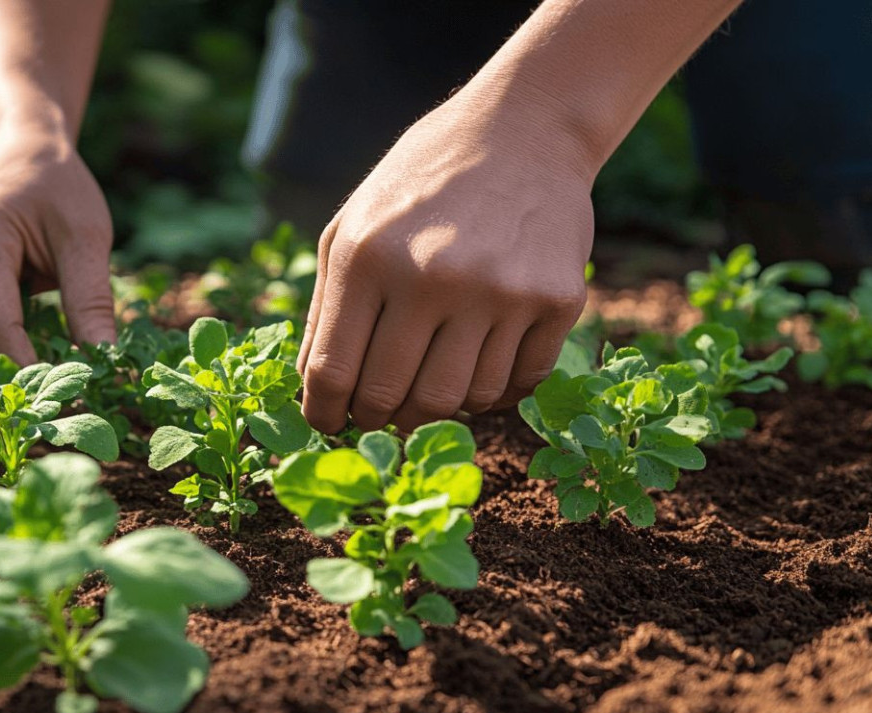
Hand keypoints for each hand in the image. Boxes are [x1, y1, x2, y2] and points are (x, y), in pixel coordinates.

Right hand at [0, 130, 114, 374]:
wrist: (19, 153)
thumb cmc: (58, 190)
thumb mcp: (87, 235)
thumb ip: (91, 298)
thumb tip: (103, 362)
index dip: (24, 368)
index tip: (64, 395)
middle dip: (8, 377)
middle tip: (58, 392)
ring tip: (44, 366)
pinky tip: (21, 342)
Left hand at [298, 85, 594, 435]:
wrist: (524, 129)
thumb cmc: (421, 184)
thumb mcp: (351, 228)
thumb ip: (326, 309)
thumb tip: (314, 393)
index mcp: (368, 258)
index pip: (332, 372)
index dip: (324, 413)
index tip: (328, 424)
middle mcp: (434, 277)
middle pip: (393, 400)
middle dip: (377, 419)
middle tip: (379, 411)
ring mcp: (501, 291)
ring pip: (457, 402)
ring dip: (436, 406)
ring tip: (429, 377)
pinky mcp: (557, 300)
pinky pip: (517, 383)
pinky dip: (493, 388)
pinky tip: (478, 360)